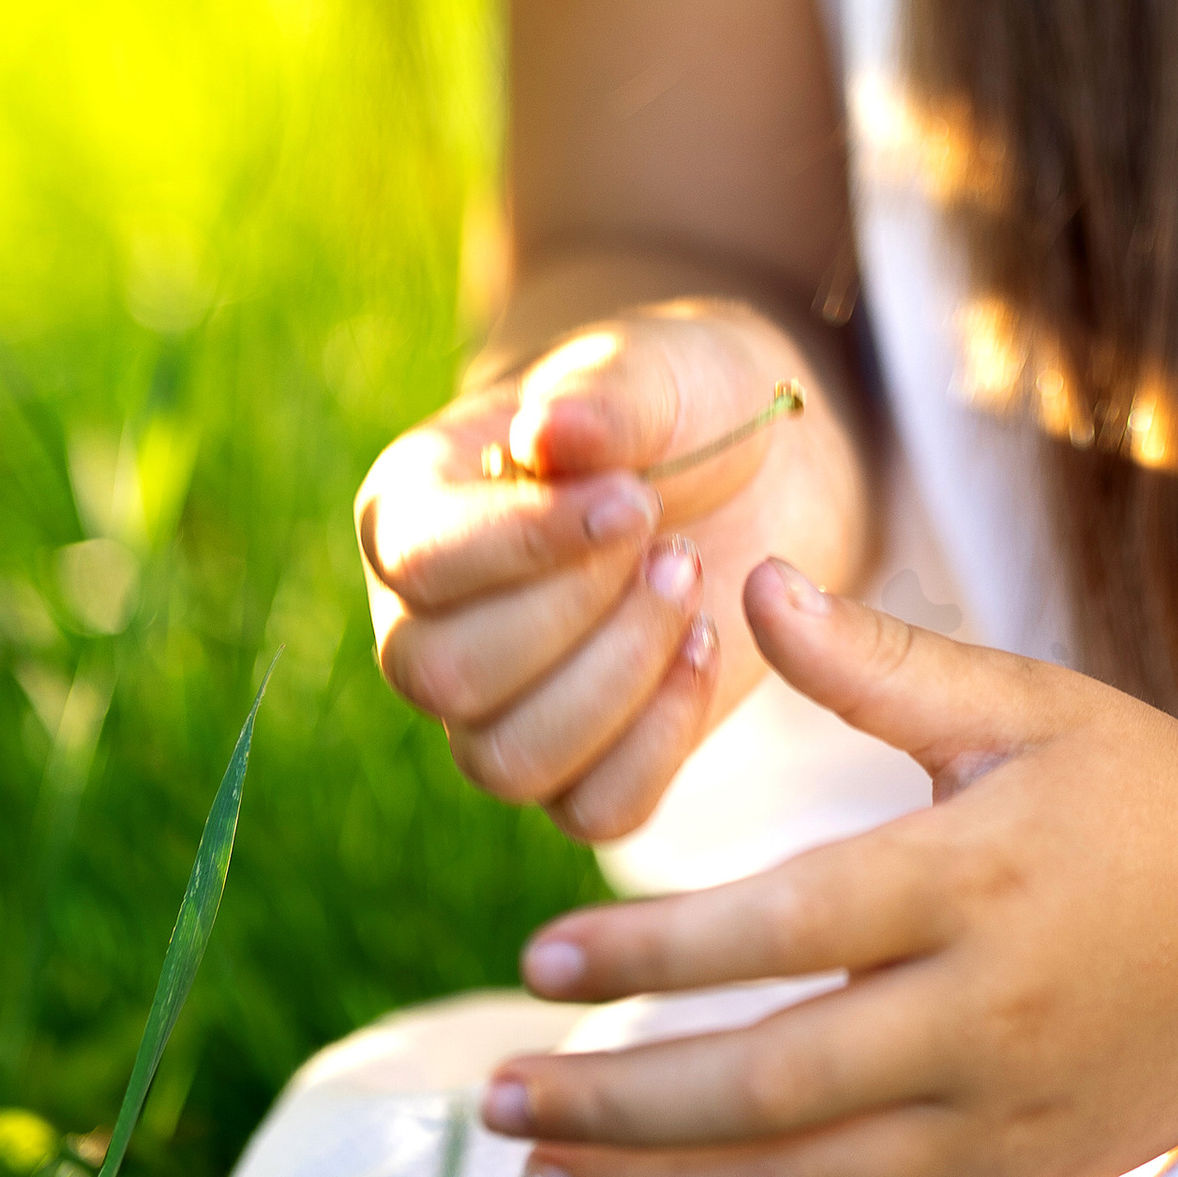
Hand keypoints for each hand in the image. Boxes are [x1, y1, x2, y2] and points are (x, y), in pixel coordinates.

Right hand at [356, 304, 835, 840]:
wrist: (764, 462)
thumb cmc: (683, 400)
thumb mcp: (655, 368)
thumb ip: (604, 396)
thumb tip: (545, 431)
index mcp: (413, 508)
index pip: (418, 558)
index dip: (525, 541)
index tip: (636, 498)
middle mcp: (429, 622)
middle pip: (446, 676)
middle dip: (575, 611)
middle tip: (669, 538)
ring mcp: (496, 708)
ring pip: (507, 761)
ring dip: (619, 676)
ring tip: (690, 578)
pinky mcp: (581, 764)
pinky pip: (593, 809)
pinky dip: (661, 738)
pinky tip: (708, 643)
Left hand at [479, 562, 1177, 1176]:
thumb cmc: (1145, 792)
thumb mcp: (1026, 704)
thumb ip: (880, 663)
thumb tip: (755, 583)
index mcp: (979, 876)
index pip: (786, 928)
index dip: (655, 951)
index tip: (541, 957)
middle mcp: (987, 1014)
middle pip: (774, 1083)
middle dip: (623, 1101)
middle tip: (500, 1093)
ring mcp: (1007, 1121)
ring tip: (537, 1174)